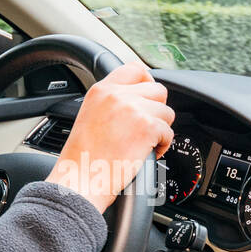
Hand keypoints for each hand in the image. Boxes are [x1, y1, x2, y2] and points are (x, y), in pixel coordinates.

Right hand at [47, 62, 173, 213]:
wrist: (81, 182)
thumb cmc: (83, 159)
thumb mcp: (90, 117)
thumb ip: (112, 103)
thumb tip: (137, 100)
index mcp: (101, 90)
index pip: (134, 69)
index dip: (147, 82)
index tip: (149, 96)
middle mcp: (117, 95)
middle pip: (157, 90)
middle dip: (157, 110)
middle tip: (146, 127)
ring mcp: (134, 110)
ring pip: (167, 112)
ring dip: (160, 129)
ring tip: (144, 143)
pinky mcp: (147, 127)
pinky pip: (169, 132)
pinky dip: (163, 145)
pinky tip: (146, 153)